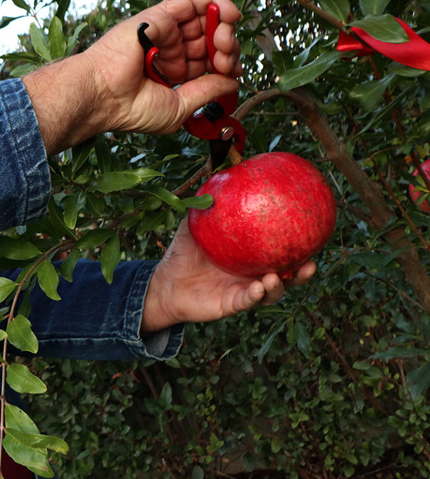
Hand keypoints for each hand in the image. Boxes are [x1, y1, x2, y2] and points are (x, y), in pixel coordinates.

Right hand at [85, 0, 242, 134]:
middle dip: (227, 46)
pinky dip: (215, 1)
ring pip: (204, 19)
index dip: (226, 64)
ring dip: (223, 25)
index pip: (209, 61)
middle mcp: (170, 51)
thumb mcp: (180, 108)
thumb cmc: (130, 108)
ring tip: (225, 38)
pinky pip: (191, 1)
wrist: (103, 97)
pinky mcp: (159, 16)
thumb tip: (233, 82)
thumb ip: (208, 92)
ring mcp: (165, 33)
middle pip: (210, 39)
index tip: (232, 73)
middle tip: (227, 57)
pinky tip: (228, 13)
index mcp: (173, 73)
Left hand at [140, 220, 315, 332]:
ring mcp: (244, 291)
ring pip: (272, 292)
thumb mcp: (195, 225)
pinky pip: (248, 301)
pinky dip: (255, 294)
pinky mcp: (231, 304)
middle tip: (311, 262)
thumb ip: (207, 204)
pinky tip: (259, 286)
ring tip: (280, 274)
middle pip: (286, 276)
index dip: (297, 246)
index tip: (312, 233)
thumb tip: (217, 174)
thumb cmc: (183, 253)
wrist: (165, 283)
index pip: (279, 251)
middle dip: (301, 272)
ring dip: (280, 285)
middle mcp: (252, 275)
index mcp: (250, 257)